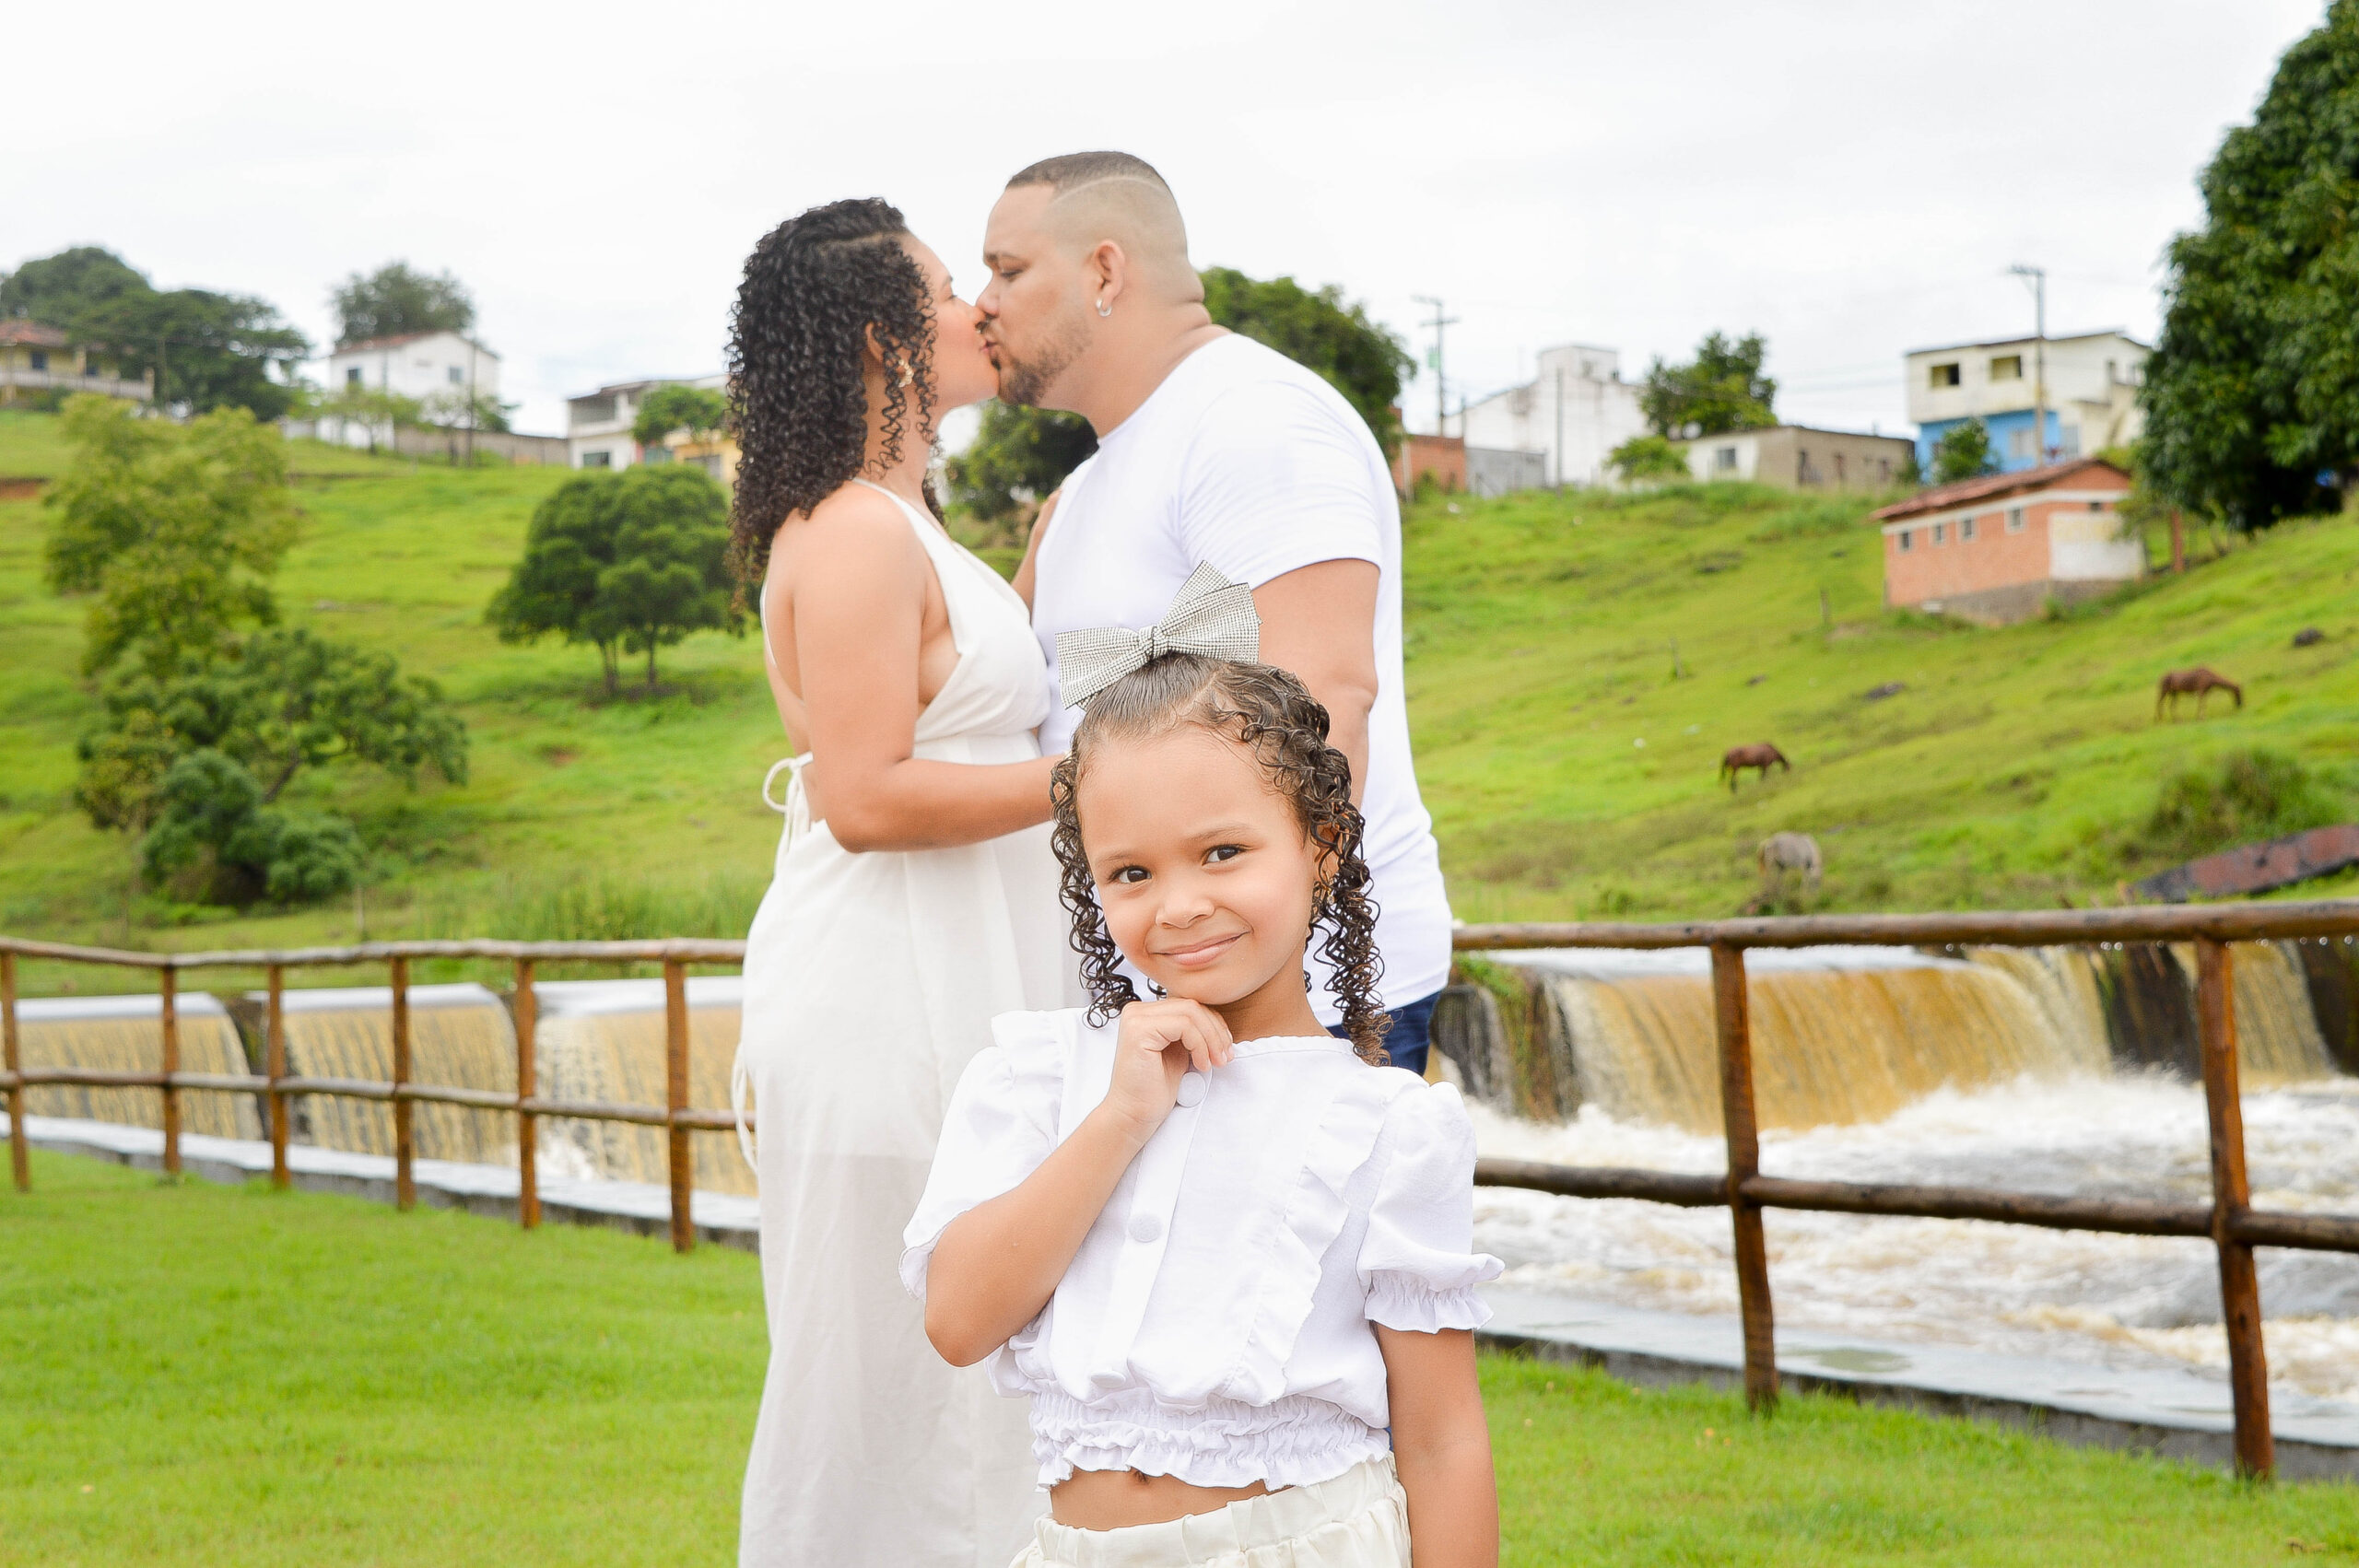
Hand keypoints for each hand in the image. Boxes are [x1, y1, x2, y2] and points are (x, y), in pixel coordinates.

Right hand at [1096, 997, 1232, 1146]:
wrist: (1133, 1115)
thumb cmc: (1154, 1089)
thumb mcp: (1178, 1052)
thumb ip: (1190, 1032)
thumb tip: (1217, 1021)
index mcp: (1145, 1013)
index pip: (1189, 1005)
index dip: (1213, 1025)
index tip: (1225, 1049)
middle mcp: (1136, 1011)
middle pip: (1192, 1006)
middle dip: (1216, 1031)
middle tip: (1225, 1057)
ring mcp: (1135, 1019)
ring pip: (1191, 1012)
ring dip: (1211, 1039)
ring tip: (1216, 1063)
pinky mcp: (1139, 1031)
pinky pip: (1184, 1026)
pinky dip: (1200, 1045)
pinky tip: (1201, 1065)